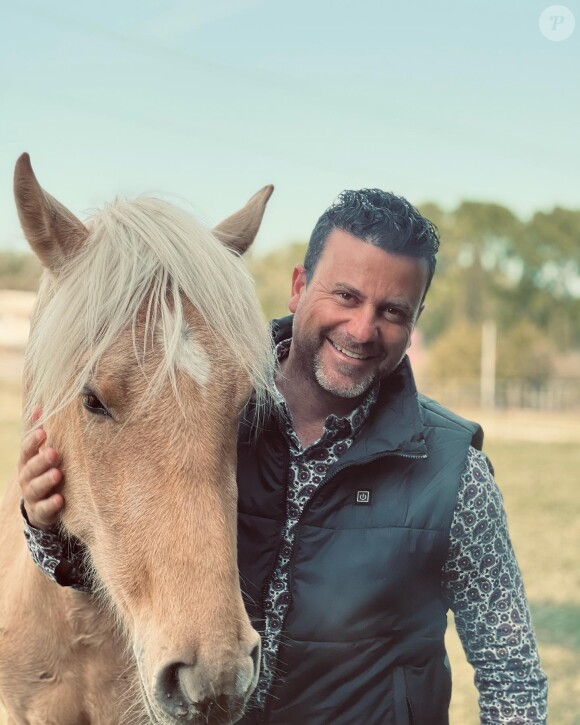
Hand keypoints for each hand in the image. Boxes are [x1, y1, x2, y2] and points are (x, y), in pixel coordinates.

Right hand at [18, 409, 63, 529]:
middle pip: (30, 468)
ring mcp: (32, 496)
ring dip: (46, 480)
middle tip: (54, 453)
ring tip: (58, 474)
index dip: (33, 441)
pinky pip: (44, 509)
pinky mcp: (40, 512)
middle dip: (41, 460)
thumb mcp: (39, 452)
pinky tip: (60, 499)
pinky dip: (51, 504)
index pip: (26, 449)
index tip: (43, 432)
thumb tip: (41, 405)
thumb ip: (39, 432)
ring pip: (36, 488)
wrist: (40, 505)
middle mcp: (26, 478)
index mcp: (27, 461)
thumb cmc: (42, 471)